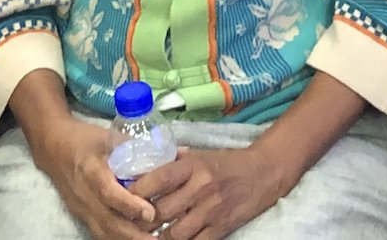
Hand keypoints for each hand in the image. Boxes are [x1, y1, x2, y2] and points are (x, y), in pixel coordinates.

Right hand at [30, 117, 160, 239]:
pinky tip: (138, 239)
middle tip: (159, 239)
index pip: (109, 193)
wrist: (53, 148)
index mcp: (91, 171)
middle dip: (135, 235)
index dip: (129, 205)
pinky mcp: (83, 218)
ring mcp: (83, 210)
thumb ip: (136, 148)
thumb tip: (173, 154)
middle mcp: (86, 195)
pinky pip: (102, 235)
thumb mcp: (108, 138)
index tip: (150, 213)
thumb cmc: (84, 139)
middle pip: (109, 223)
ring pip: (106, 234)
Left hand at [137, 145, 288, 239]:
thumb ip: (175, 161)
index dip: (137, 191)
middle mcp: (200, 188)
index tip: (123, 196)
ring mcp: (211, 211)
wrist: (263, 173)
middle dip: (142, 220)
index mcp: (193, 166)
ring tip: (147, 235)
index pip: (158, 179)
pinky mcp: (221, 228)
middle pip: (162, 211)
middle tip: (130, 222)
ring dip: (157, 237)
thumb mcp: (201, 154)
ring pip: (174, 233)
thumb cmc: (227, 162)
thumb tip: (145, 165)